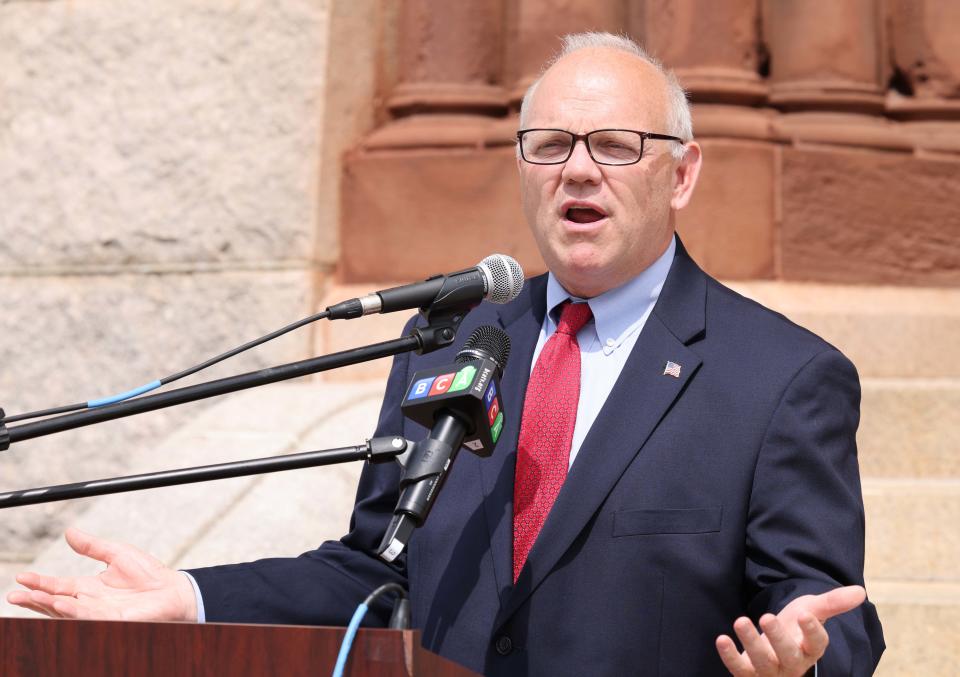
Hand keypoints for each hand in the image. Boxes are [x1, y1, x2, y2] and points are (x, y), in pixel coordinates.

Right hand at [6, 527, 197, 621]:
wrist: (172, 590)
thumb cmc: (148, 574)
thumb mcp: (116, 553)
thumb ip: (92, 546)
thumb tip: (69, 531)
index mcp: (89, 586)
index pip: (57, 585)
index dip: (39, 582)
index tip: (21, 577)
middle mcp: (89, 601)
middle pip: (54, 602)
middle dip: (33, 599)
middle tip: (13, 596)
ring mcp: (98, 613)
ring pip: (65, 611)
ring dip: (46, 605)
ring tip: (28, 598)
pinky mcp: (110, 620)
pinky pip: (87, 615)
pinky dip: (72, 610)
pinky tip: (59, 602)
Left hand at [716, 585, 865, 675]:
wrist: (771, 643)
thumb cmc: (794, 626)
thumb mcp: (812, 610)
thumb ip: (833, 603)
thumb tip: (860, 591)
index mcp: (810, 649)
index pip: (816, 644)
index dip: (812, 631)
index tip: (805, 614)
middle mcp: (792, 663)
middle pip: (788, 655)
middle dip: (777, 638)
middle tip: (766, 616)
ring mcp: (770, 671)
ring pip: (762, 663)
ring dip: (750, 643)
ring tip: (740, 620)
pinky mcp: (748, 673)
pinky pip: (739, 669)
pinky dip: (730, 656)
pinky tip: (722, 639)